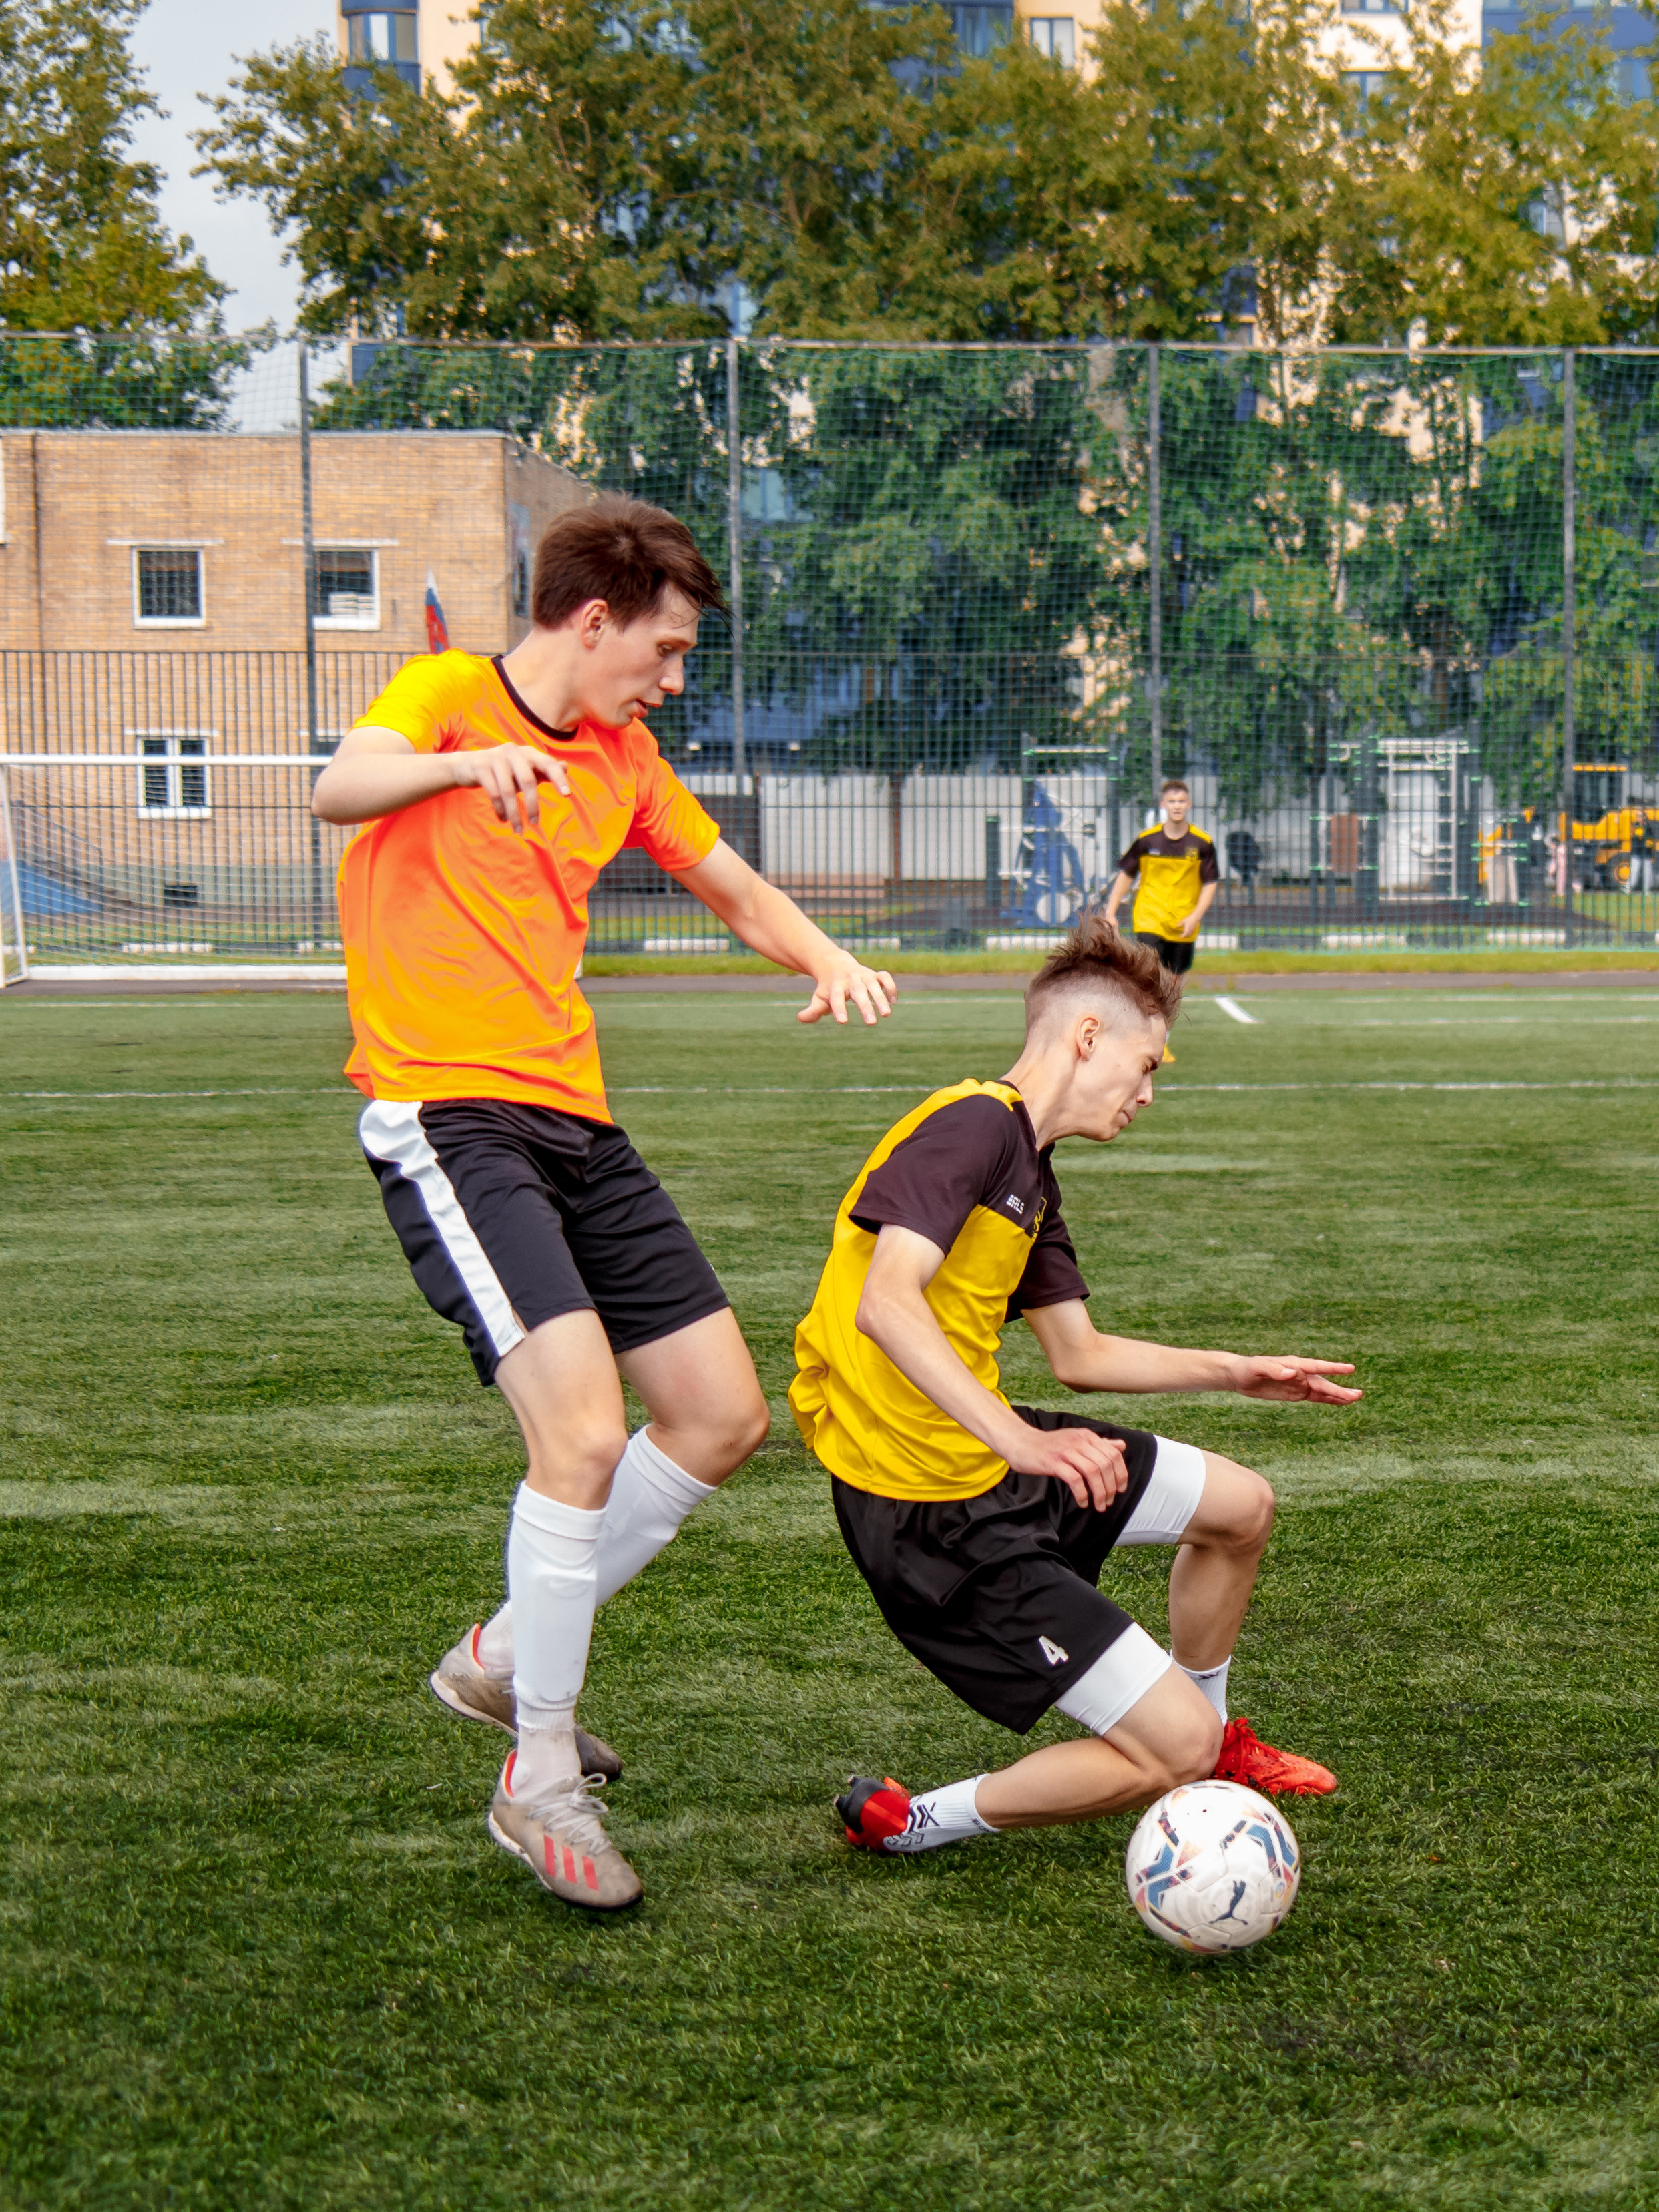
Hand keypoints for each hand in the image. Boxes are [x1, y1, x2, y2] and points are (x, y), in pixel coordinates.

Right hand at [451, 744, 570, 832]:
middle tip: (535, 823)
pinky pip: (493, 792)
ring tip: (518, 829)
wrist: (468, 765)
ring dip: (514, 813)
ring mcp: (495, 757)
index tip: (567, 795)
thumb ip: (543, 770)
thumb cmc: (504, 771)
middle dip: (532, 805)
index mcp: (528, 752)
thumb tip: (565, 767)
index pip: (548, 763)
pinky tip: (503, 819)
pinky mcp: (480, 766)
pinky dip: (500, 809)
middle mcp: (513, 751)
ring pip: (508, 790)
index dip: (558, 778)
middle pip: (527, 780)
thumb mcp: (524, 769)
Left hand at [798, 956, 897, 1026]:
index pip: (836, 998)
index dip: (839, 1008)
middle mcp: (850, 979)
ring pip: (873, 985)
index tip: (842, 1022)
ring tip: (886, 1014)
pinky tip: (893, 1001)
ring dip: (881, 999)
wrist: (834, 964)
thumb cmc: (827, 987)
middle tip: (871, 1023)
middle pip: (858, 992)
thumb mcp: (819, 997)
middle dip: (865, 1007)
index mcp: (835, 986)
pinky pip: (885, 977)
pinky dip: (890, 987)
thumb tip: (801, 1018)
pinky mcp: (874, 974)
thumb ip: (813, 1010)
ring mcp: (864, 975)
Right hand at [1006, 1422, 1128, 1510]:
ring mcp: (1065, 1451)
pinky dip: (1082, 1493)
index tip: (1120, 1489)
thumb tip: (1121, 1446)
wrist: (1021, 1442)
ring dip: (1099, 1493)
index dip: (1121, 1473)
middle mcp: (1078, 1441)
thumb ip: (1100, 1444)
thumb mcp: (1077, 1440)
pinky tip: (1082, 1502)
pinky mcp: (1053, 1462)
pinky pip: (1074, 1479)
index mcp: (1087, 1436)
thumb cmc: (1050, 1445)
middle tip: (1108, 1501)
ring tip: (1099, 1505)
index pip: (1113, 1454)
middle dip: (1110, 1487)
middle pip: (1105, 1465)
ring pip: (1092, 1472)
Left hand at [1178, 910, 1200, 938]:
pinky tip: (1188, 931)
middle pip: (1187, 936)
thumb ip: (1180, 924)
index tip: (1180, 936)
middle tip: (1182, 935)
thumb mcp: (1183, 921)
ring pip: (1190, 935)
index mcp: (1187, 930)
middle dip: (1185, 936)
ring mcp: (1192, 930)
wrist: (1195, 917)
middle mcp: (1190, 931)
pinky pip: (1192, 933)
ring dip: (1187, 935)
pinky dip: (1190, 933)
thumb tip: (1176, 926)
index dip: (1182, 936)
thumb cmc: (1189, 919)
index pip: (1184, 935)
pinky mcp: (1194, 929)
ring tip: (1185, 934)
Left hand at [1232, 1356, 1360, 1404]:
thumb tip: (1293, 1373)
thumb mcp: (1258, 1368)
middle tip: (1358, 1395)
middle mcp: (1300, 1373)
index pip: (1317, 1366)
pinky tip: (1341, 1403)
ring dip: (1338, 1395)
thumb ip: (1275, 1370)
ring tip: (1356, 1398)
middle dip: (1339, 1389)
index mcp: (1294, 1364)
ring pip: (1323, 1391)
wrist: (1240, 1375)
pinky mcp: (1296, 1393)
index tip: (1350, 1369)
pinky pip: (1315, 1397)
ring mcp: (1300, 1383)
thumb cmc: (1248, 1368)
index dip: (1333, 1368)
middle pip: (1323, 1382)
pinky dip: (1328, 1400)